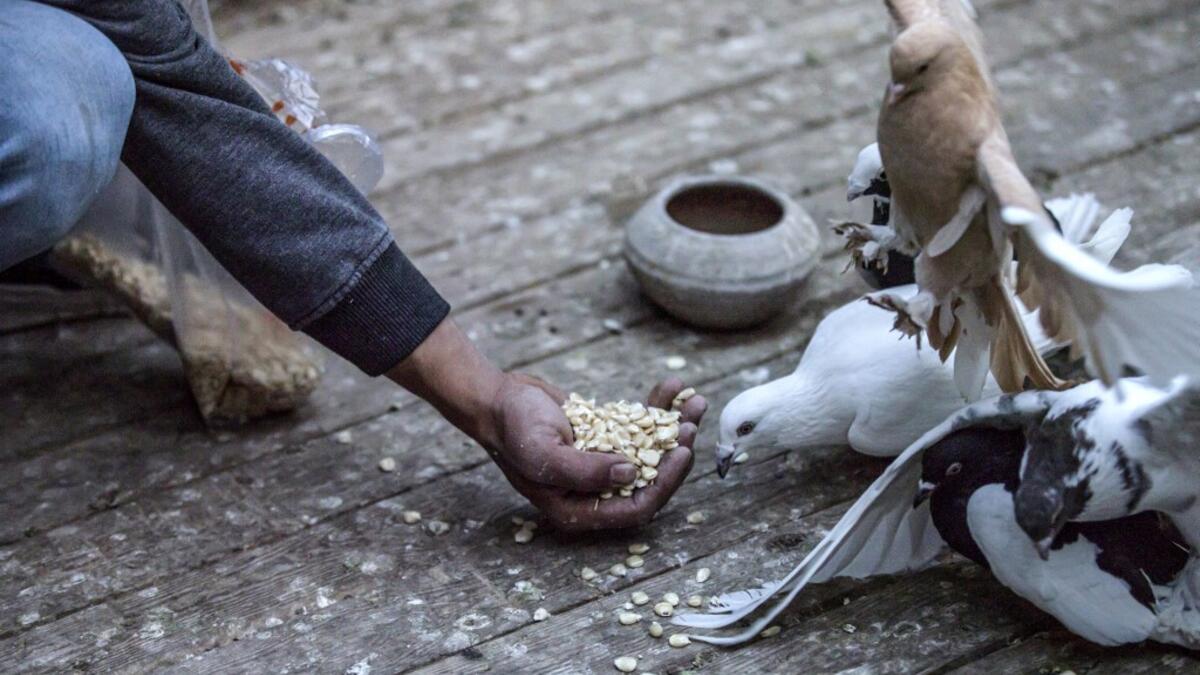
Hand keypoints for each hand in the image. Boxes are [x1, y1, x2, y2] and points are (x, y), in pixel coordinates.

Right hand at [488, 374, 706, 531]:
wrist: (497, 398)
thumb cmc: (513, 428)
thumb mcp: (543, 452)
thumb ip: (584, 471)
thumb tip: (630, 476)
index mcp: (579, 508)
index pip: (635, 508)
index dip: (663, 485)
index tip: (680, 453)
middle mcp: (596, 490)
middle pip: (651, 480)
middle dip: (675, 453)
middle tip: (691, 424)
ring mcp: (603, 462)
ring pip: (652, 451)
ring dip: (675, 427)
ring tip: (694, 402)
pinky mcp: (607, 436)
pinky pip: (640, 426)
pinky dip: (658, 407)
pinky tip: (672, 387)